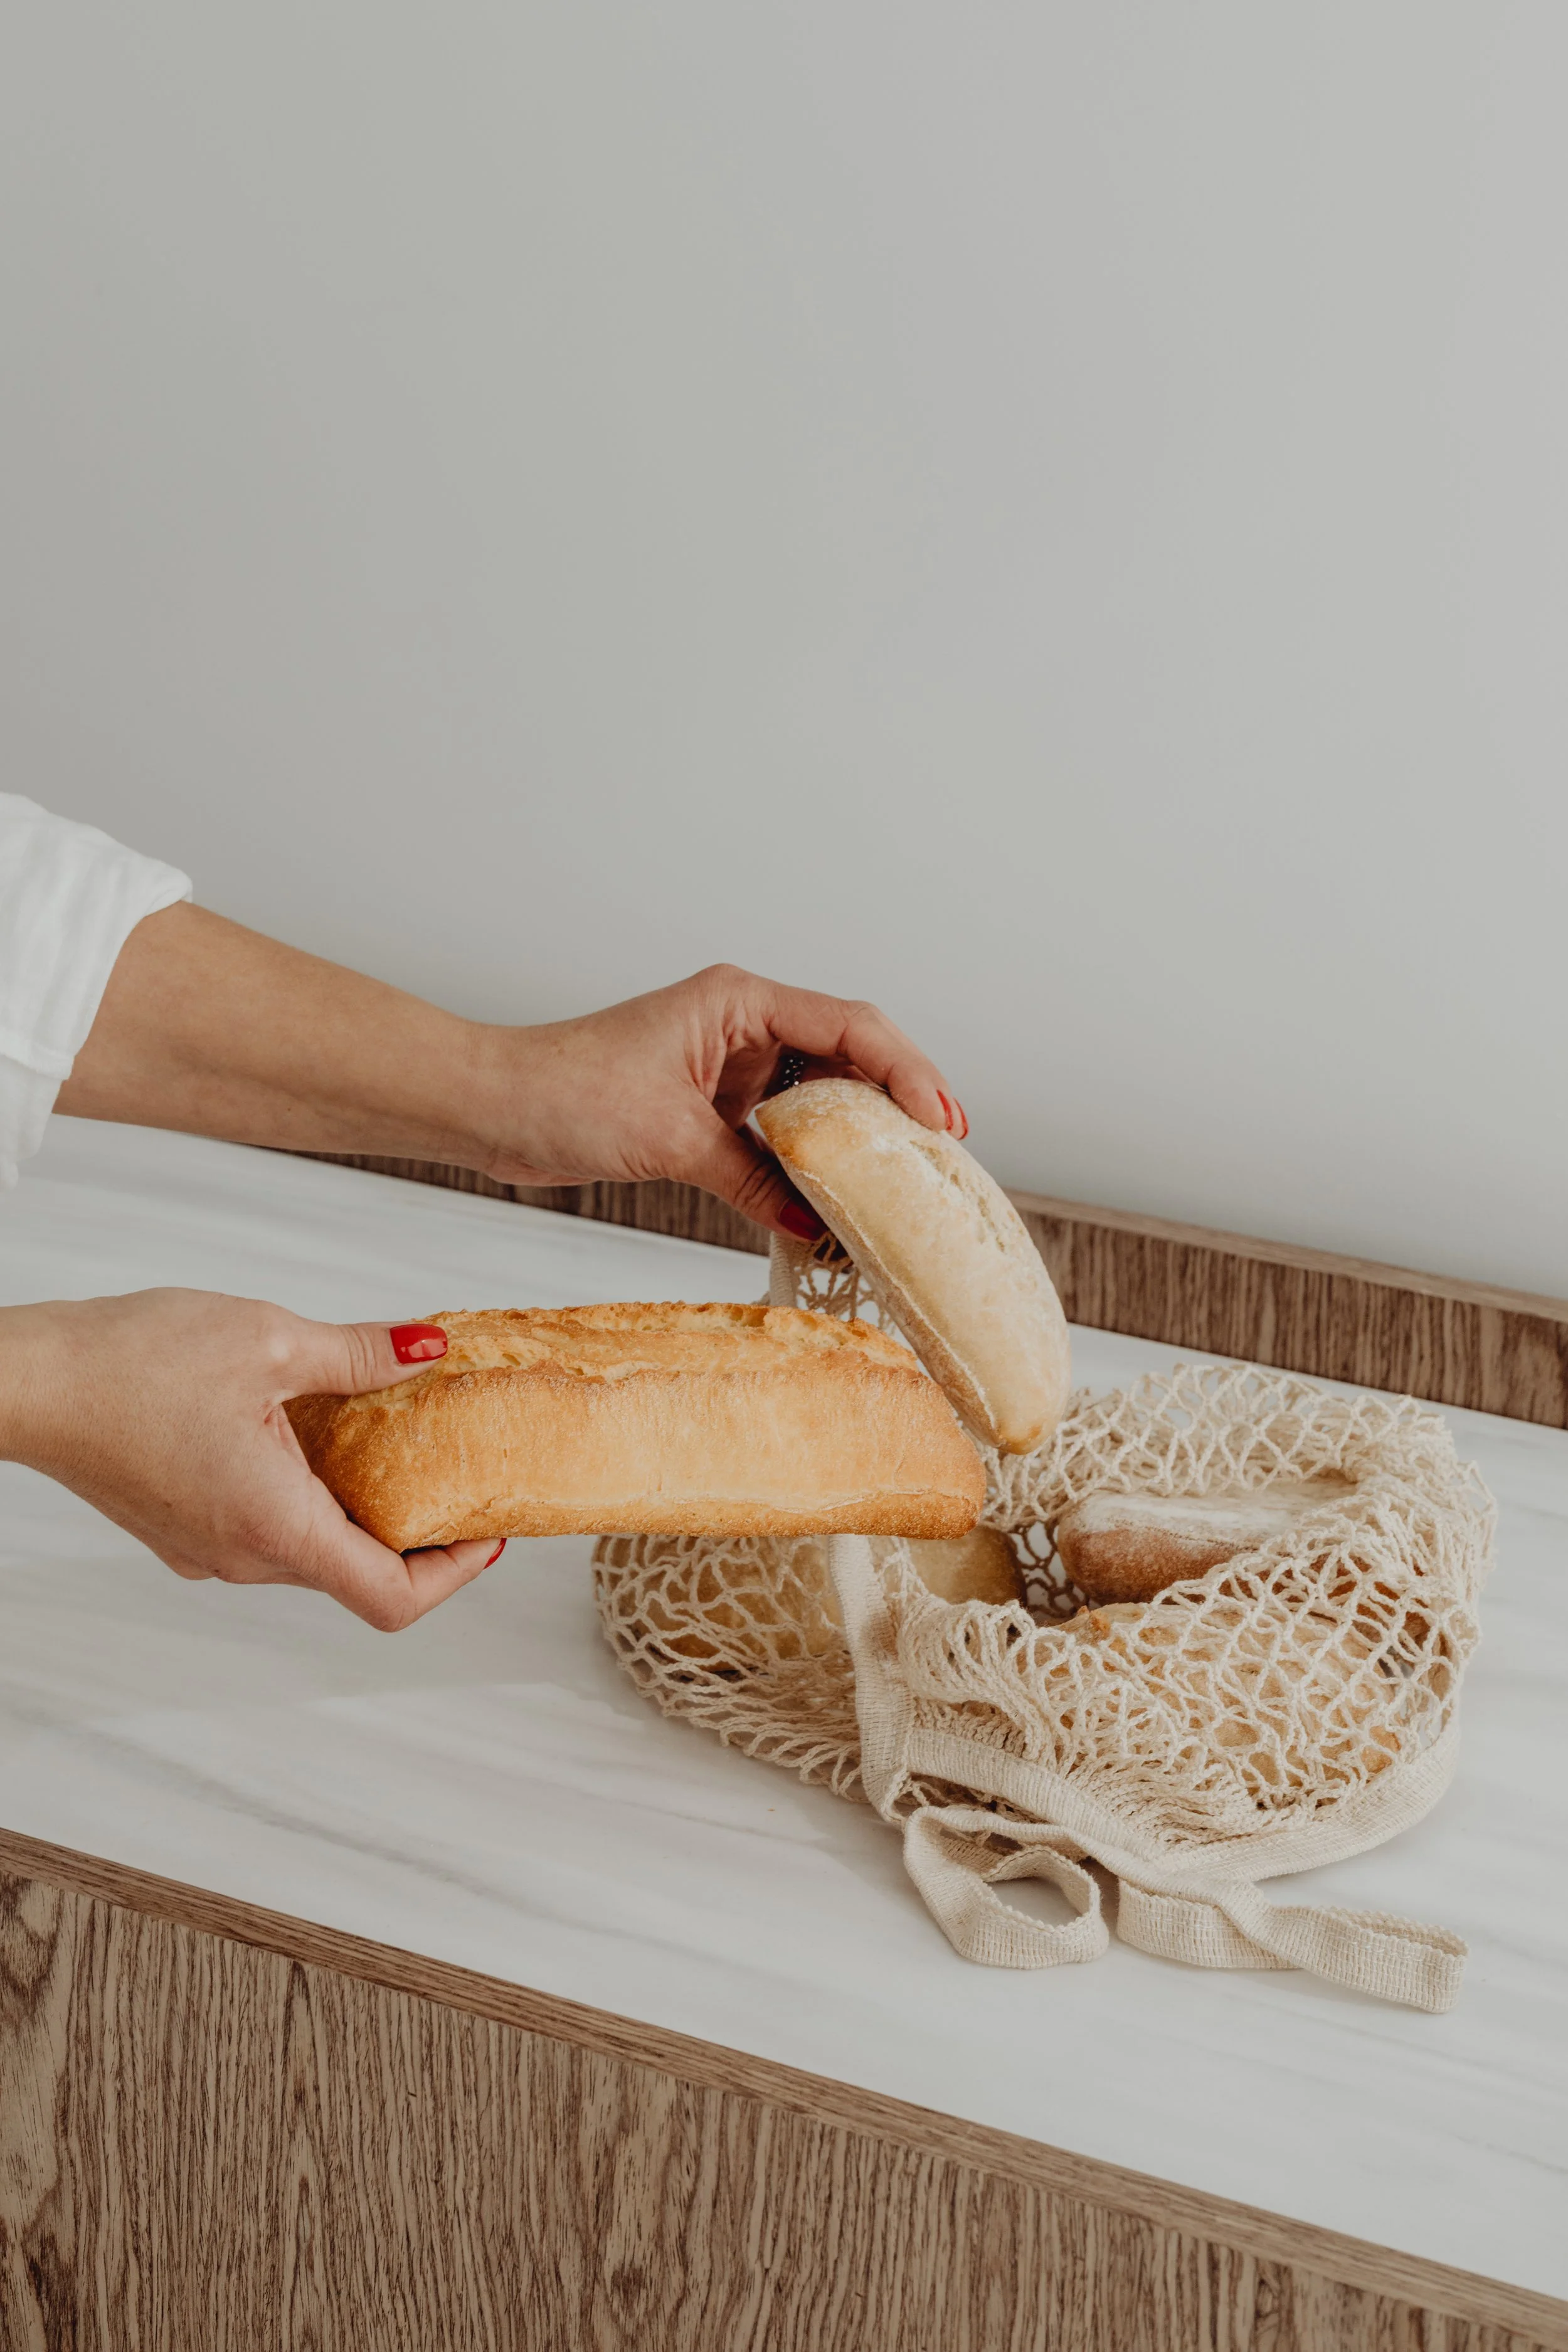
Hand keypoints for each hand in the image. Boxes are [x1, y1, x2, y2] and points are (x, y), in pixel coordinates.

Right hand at [1, 1290, 499, 1628]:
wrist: (28, 1382)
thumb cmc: (131, 1362)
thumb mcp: (269, 1339)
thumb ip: (360, 1353)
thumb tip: (430, 1349)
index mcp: (277, 1526)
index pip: (392, 1597)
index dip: (455, 1573)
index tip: (487, 1530)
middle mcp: (245, 1558)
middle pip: (358, 1573)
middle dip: (417, 1529)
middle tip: (456, 1471)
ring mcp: (209, 1552)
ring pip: (312, 1548)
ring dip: (359, 1506)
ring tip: (389, 1437)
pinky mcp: (184, 1531)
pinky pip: (268, 1528)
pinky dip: (307, 1493)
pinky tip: (312, 1429)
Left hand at [484, 963, 967, 1235]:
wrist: (495, 1107)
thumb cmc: (565, 1092)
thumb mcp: (672, 1139)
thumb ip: (752, 1178)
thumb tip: (815, 1223)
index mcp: (740, 1000)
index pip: (850, 1026)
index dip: (906, 1072)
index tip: (940, 1122)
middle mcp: (743, 1024)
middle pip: (849, 1056)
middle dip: (899, 1103)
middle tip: (946, 1154)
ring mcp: (730, 1064)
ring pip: (820, 1096)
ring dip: (859, 1136)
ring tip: (907, 1178)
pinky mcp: (713, 1105)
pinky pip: (782, 1132)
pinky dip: (811, 1164)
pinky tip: (837, 1199)